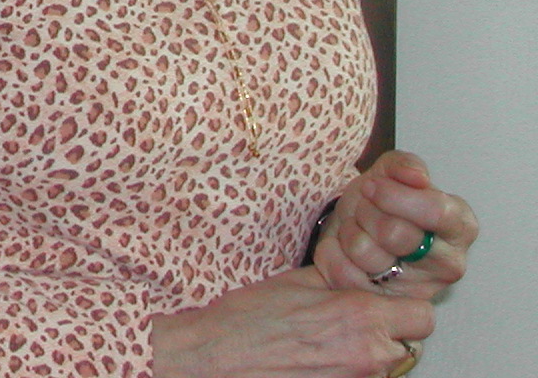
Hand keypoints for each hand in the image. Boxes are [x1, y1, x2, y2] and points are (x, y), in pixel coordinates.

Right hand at [151, 266, 434, 377]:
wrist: (218, 359)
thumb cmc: (248, 321)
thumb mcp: (295, 282)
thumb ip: (338, 278)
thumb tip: (357, 272)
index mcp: (360, 316)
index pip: (422, 316)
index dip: (404, 308)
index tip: (384, 303)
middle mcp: (370, 355)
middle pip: (408, 344)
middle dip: (387, 333)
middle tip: (353, 325)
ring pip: (387, 365)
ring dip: (369, 354)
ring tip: (329, 344)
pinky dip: (350, 371)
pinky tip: (320, 361)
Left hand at [314, 152, 477, 299]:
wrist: (354, 227)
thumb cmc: (380, 201)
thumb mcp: (389, 173)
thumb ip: (405, 166)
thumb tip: (417, 176)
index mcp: (460, 225)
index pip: (437, 212)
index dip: (396, 197)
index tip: (373, 186)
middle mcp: (449, 263)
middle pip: (396, 233)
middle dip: (368, 212)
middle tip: (366, 208)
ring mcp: (420, 289)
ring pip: (367, 253)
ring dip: (351, 231)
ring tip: (360, 228)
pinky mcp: (385, 304)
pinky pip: (345, 272)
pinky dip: (335, 252)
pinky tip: (348, 250)